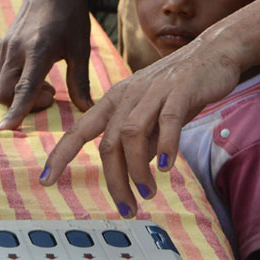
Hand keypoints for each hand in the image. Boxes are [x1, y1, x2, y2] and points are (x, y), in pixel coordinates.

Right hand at [0, 0, 92, 129]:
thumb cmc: (70, 14)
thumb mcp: (80, 48)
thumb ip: (80, 81)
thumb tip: (85, 109)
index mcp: (38, 50)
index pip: (23, 88)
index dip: (16, 110)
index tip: (7, 128)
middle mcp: (16, 50)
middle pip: (4, 93)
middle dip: (21, 105)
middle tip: (49, 96)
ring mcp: (6, 48)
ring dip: (18, 95)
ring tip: (44, 85)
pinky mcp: (3, 46)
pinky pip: (0, 75)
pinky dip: (14, 84)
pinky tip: (34, 76)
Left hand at [41, 34, 241, 215]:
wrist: (214, 52)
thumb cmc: (179, 88)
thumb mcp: (151, 115)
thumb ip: (140, 140)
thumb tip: (134, 171)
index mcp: (114, 102)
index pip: (78, 131)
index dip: (60, 155)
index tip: (45, 180)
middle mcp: (127, 96)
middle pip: (108, 144)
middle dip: (114, 180)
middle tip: (127, 207)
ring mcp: (152, 92)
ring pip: (131, 135)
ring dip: (136, 169)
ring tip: (147, 192)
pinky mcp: (180, 91)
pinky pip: (167, 121)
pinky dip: (165, 146)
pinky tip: (165, 167)